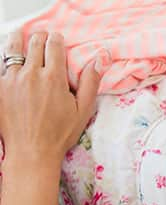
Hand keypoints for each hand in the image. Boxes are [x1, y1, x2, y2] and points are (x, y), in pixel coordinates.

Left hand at [0, 31, 99, 164]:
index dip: (56, 38)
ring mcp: (11, 80)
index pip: (53, 46)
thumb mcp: (83, 110)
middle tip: (42, 36)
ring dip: (18, 40)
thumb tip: (98, 61)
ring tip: (20, 35)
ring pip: (12, 50)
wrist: (31, 152)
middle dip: (39, 36)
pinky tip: (10, 61)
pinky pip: (0, 67)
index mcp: (53, 78)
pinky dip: (6, 61)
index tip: (57, 37)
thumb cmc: (60, 134)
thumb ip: (90, 83)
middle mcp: (31, 75)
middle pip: (33, 43)